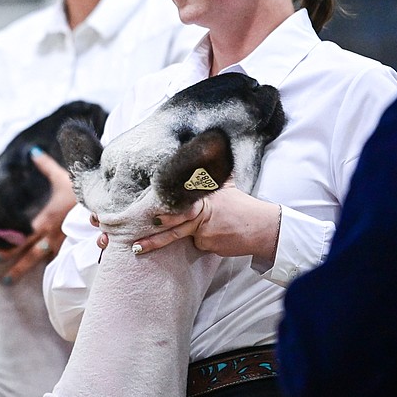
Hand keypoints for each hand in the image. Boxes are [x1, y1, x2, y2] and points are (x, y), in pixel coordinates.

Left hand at [1, 147, 76, 283]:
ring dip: (27, 268)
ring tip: (11, 279)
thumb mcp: (64, 176)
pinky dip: (51, 268)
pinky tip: (45, 277)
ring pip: (44, 259)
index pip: (24, 237)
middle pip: (31, 254)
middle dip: (16, 265)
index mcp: (47, 220)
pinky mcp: (77, 247)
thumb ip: (46, 166)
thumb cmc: (84, 189)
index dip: (9, 246)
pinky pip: (61, 259)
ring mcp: (66, 243)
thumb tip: (33, 152)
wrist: (110, 203)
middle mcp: (54, 235)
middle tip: (3, 277)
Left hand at [129, 182, 281, 263]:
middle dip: (154, 223)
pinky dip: (202, 242)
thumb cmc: (242, 207)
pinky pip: (195, 244)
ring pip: (178, 235)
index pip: (178, 197)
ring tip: (136, 248)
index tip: (145, 206)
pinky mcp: (206, 243)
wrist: (262, 227)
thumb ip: (210, 176)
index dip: (161, 203)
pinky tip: (218, 238)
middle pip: (174, 217)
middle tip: (134, 226)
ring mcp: (203, 227)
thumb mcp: (226, 187)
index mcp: (203, 195)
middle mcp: (201, 209)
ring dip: (155, 242)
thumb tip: (211, 148)